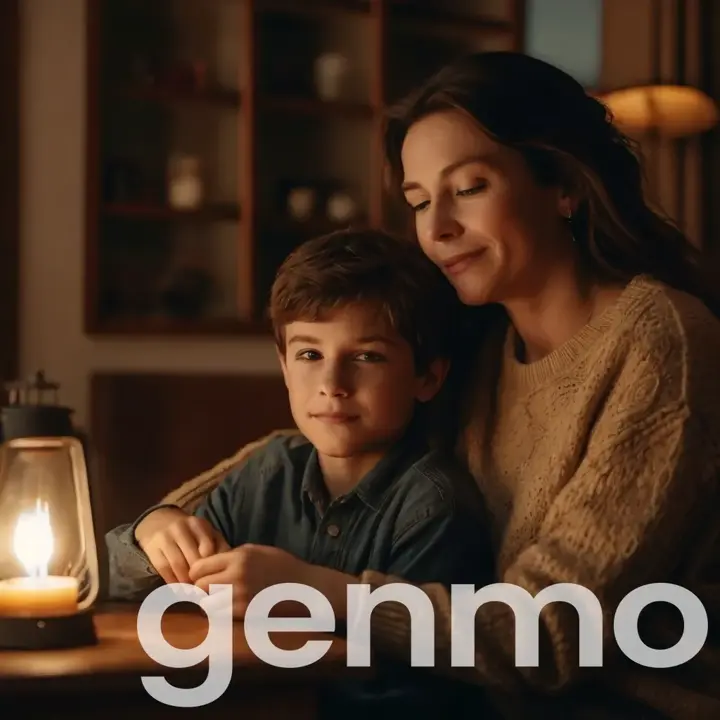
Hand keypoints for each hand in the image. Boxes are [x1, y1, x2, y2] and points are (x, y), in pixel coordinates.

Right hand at [135, 507, 229, 584]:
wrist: (158, 521)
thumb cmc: (190, 532)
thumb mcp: (205, 533)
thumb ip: (219, 546)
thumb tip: (229, 567)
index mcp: (198, 524)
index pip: (208, 549)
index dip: (212, 567)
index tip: (216, 579)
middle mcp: (181, 528)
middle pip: (193, 559)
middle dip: (200, 577)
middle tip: (206, 592)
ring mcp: (165, 537)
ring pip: (178, 565)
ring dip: (186, 582)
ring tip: (193, 593)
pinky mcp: (152, 547)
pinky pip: (164, 569)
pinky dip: (172, 582)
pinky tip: (179, 590)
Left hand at [188, 544, 356, 618]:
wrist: (307, 588)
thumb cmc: (282, 566)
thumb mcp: (258, 551)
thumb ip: (232, 555)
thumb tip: (209, 563)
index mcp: (238, 557)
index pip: (199, 567)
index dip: (196, 573)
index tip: (200, 577)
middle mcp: (236, 576)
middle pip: (200, 587)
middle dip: (201, 589)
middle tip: (207, 591)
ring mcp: (241, 598)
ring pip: (207, 605)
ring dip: (210, 604)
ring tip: (218, 602)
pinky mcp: (246, 615)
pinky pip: (221, 617)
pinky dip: (221, 615)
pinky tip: (229, 610)